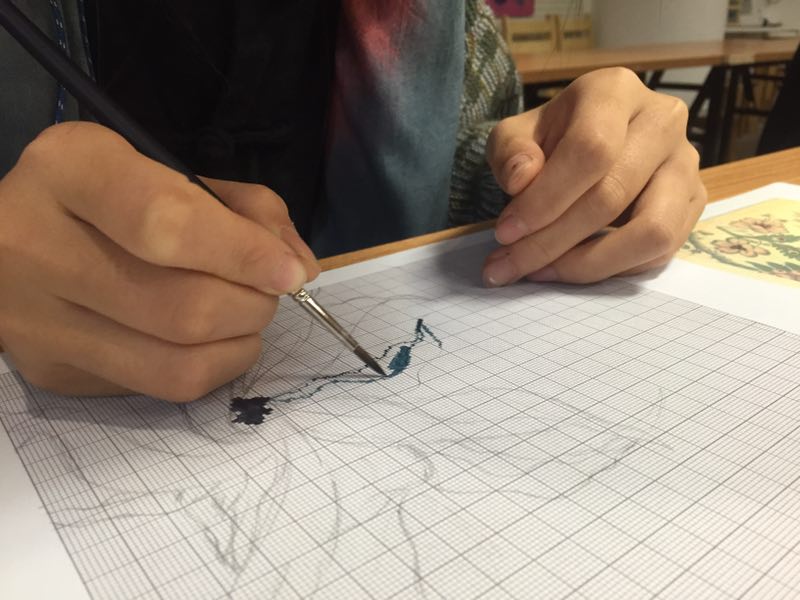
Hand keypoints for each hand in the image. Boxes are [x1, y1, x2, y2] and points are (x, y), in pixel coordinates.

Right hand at [0, 122, 318, 401]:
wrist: (7, 238)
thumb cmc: (108, 196)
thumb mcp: (171, 172)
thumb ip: (246, 209)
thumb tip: (300, 268)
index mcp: (71, 171)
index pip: (169, 225)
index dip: (244, 256)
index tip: (291, 274)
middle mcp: (37, 246)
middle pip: (182, 308)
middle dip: (252, 306)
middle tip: (268, 293)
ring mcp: (36, 322)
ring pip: (175, 364)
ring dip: (239, 344)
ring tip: (245, 316)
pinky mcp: (51, 371)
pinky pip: (157, 387)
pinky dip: (209, 367)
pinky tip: (209, 341)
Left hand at [484, 67, 706, 285]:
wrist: (587, 144)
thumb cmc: (549, 140)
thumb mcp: (514, 137)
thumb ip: (510, 153)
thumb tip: (522, 180)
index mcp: (614, 92)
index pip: (589, 150)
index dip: (545, 199)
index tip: (506, 232)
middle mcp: (662, 121)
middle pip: (612, 194)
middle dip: (553, 240)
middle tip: (511, 263)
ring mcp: (686, 163)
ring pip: (652, 231)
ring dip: (590, 264)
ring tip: (543, 271)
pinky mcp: (693, 202)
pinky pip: (660, 252)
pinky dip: (612, 269)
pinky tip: (572, 267)